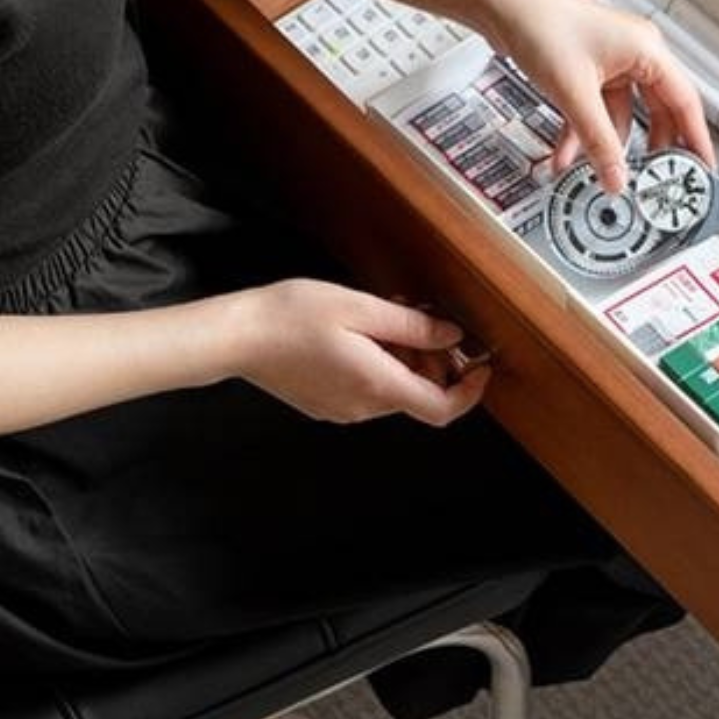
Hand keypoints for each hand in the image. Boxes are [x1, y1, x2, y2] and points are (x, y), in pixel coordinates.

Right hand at [232, 279, 489, 427]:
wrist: (237, 337)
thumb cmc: (295, 316)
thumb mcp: (362, 308)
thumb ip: (412, 326)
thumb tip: (452, 336)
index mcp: (378, 385)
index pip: (441, 409)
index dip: (470, 391)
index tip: (481, 363)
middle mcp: (363, 407)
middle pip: (418, 392)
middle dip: (430, 356)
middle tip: (417, 313)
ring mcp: (342, 409)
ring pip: (394, 387)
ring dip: (403, 356)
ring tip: (384, 314)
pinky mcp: (326, 403)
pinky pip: (369, 387)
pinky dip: (380, 362)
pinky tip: (361, 331)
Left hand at [487, 0, 714, 192]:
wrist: (500, 4)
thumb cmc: (540, 23)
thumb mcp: (575, 93)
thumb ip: (599, 141)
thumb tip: (616, 176)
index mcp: (647, 50)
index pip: (685, 102)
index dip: (696, 139)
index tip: (703, 170)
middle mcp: (634, 54)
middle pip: (655, 111)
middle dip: (649, 148)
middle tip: (654, 180)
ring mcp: (609, 62)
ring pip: (620, 115)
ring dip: (605, 144)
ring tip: (597, 173)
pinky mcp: (585, 70)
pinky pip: (595, 110)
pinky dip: (583, 132)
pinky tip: (567, 154)